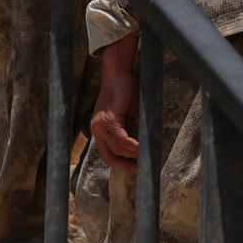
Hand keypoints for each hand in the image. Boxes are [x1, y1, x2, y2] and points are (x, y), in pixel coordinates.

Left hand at [92, 37, 140, 166]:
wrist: (119, 73)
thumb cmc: (124, 93)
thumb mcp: (125, 117)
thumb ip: (126, 132)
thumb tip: (135, 147)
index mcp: (99, 130)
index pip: (107, 154)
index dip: (120, 163)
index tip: (134, 167)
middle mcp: (96, 129)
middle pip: (108, 156)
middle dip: (124, 165)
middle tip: (139, 168)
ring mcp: (101, 125)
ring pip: (116, 148)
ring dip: (132, 155)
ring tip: (145, 157)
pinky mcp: (109, 119)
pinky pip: (121, 139)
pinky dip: (132, 146)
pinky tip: (141, 149)